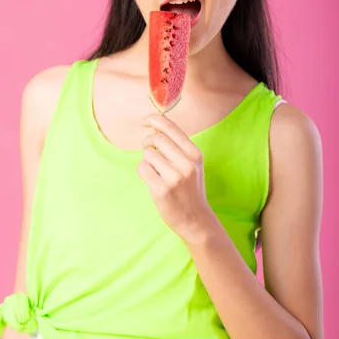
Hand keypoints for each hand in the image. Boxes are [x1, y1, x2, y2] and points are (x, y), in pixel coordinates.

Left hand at [137, 113, 215, 244]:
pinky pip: (142, 168)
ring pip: (148, 154)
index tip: (145, 122)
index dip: (154, 120)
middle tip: (148, 148)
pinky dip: (144, 171)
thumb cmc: (190, 187)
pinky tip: (153, 180)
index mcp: (194, 154)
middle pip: (156, 138)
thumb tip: (154, 125)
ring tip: (157, 171)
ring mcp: (174, 177)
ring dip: (147, 160)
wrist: (195, 218)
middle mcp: (186, 163)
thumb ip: (177, 145)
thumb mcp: (192, 163)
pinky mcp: (161, 190)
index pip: (171, 128)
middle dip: (147, 141)